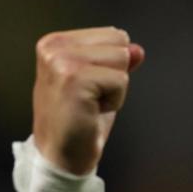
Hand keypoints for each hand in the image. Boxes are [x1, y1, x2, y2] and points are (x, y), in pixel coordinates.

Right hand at [32, 27, 144, 174]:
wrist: (63, 156)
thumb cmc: (80, 123)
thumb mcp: (101, 86)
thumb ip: (116, 62)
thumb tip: (137, 50)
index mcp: (56, 42)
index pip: (114, 35)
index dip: (111, 67)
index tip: (90, 89)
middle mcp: (54, 47)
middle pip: (120, 44)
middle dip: (114, 76)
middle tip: (91, 99)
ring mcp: (62, 62)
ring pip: (121, 61)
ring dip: (115, 90)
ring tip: (91, 105)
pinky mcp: (75, 79)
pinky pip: (120, 81)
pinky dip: (115, 101)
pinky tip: (92, 112)